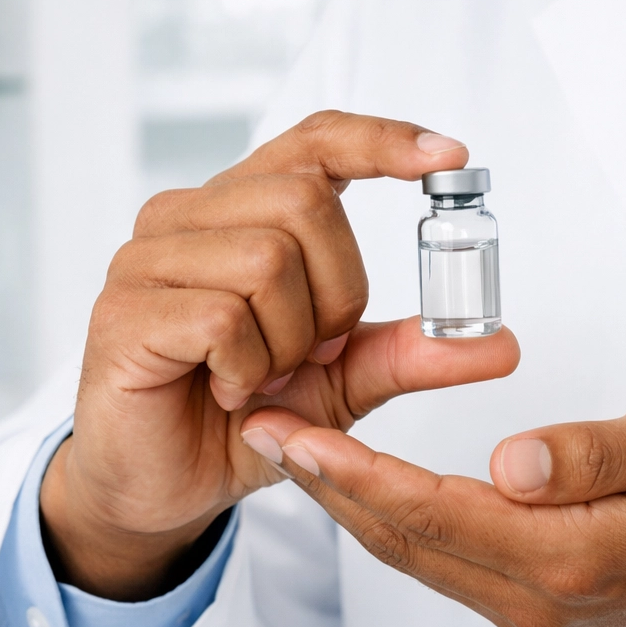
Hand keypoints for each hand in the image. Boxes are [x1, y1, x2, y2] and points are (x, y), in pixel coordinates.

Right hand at [41, 111, 520, 600]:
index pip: (315, 140)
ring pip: (267, 259)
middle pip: (306, 201)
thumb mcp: (345, 383)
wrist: (164, 487)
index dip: (382, 140)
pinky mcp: (123, 311)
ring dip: (289, 339)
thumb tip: (501, 343)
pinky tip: (227, 391)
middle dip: (338, 291)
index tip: (450, 157)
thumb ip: (411, 353)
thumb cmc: (243, 416)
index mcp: (242, 210)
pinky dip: (246, 367)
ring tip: (260, 376)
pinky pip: (223, 317)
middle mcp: (189, 215)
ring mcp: (147, 258)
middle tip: (312, 351)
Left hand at [238, 400, 625, 626]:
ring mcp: (524, 604)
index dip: (358, 474)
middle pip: (404, 540)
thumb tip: (509, 461)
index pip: (437, 512)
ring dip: (344, 502)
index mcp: (567, 557)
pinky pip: (435, 556)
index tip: (296, 433)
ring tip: (289, 444)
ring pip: (412, 552)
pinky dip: (385, 515)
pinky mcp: (524, 596)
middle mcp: (532, 595)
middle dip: (325, 486)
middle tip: (262, 426)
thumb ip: (593, 452)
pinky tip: (356, 480)